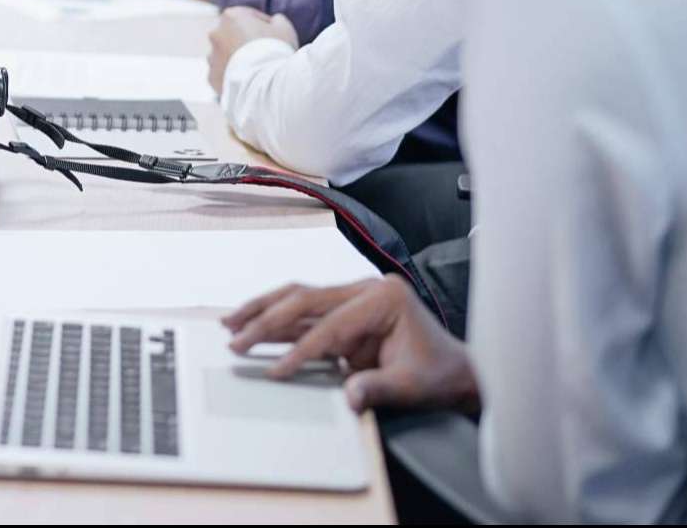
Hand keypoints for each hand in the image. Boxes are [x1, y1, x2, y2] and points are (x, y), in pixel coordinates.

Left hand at [206, 5, 298, 90]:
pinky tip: (249, 82)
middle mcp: (216, 33)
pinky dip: (234, 76)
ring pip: (226, 56)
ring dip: (238, 60)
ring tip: (257, 71)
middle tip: (266, 55)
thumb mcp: (284, 29)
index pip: (249, 17)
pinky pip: (224, 75)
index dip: (264, 26)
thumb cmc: (275, 51)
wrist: (264, 83)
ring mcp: (212, 56)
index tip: (275, 36)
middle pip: (234, 35)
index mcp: (231, 16)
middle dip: (247, 42)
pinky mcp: (212, 76)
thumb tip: (275, 21)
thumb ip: (278, 21)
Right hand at [223, 276, 478, 413]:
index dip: (301, 349)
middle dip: (267, 320)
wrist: (455, 370)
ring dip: (263, 310)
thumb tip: (350, 396)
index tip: (276, 369)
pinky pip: (304, 313)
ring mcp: (353, 297)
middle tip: (236, 339)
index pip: (332, 325)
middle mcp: (365, 290)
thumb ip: (379, 388)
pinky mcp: (344, 310)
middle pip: (305, 299)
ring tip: (231, 323)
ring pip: (298, 298)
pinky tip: (252, 324)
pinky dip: (276, 319)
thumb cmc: (438, 375)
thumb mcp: (412, 386)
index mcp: (384, 299)